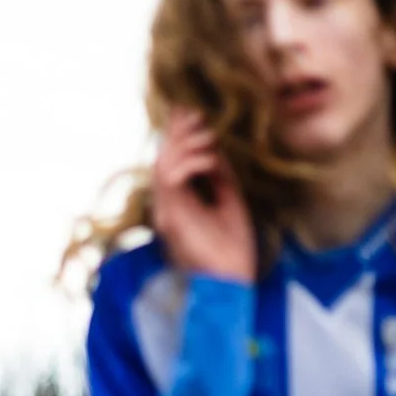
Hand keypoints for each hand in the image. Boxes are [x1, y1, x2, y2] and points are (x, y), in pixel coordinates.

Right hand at [151, 110, 255, 282]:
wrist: (230, 284)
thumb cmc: (233, 250)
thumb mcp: (230, 203)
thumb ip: (220, 178)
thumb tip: (216, 149)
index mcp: (178, 203)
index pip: (171, 161)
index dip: (179, 135)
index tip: (195, 111)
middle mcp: (166, 206)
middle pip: (162, 156)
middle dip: (180, 131)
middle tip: (199, 111)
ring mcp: (166, 212)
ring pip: (163, 162)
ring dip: (187, 143)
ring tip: (211, 135)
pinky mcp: (172, 217)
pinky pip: (172, 177)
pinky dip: (192, 161)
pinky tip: (212, 159)